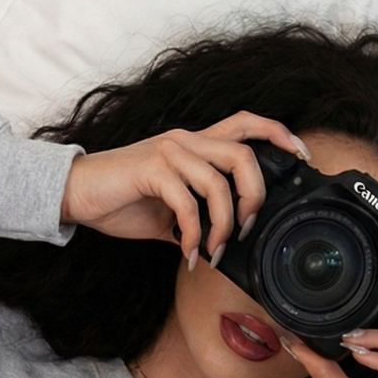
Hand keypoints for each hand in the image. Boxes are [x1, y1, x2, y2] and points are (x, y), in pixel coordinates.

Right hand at [59, 112, 312, 267]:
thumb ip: (193, 220)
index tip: (300, 159)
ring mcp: (169, 153)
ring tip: (215, 250)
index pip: (246, 125)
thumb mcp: (165, 212)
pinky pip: (187, 203)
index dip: (279, 136)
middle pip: (244, 154)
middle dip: (255, 196)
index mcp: (194, 144)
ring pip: (219, 181)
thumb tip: (217, 248)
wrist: (76, 193)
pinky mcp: (151, 170)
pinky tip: (188, 253)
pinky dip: (194, 235)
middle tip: (246, 229)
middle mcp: (186, 141)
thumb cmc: (120, 200)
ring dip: (224, 224)